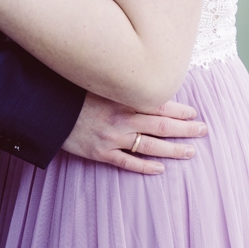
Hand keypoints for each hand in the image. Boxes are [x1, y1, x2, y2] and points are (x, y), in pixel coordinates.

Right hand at [61, 93, 207, 174]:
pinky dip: (145, 166)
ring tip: (190, 152)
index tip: (193, 112)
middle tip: (204, 130)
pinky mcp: (100, 153)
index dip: (178, 109)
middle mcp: (120, 117)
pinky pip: (127, 162)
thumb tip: (141, 79)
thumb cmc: (72, 91)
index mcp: (120, 97)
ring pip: (149, 145)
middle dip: (185, 128)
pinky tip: (160, 168)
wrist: (45, 109)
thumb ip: (118, 82)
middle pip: (160, 124)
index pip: (157, 103)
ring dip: (172, 149)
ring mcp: (111, 137)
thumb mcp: (96, 80)